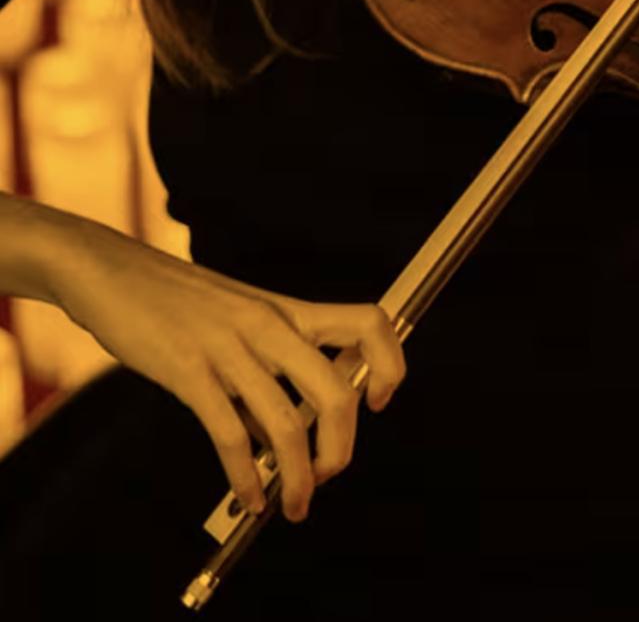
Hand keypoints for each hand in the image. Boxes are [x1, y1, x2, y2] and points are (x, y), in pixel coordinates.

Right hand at [53, 220, 406, 522]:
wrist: (110, 270)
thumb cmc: (177, 299)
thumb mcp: (240, 318)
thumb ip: (270, 365)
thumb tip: (288, 434)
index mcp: (289, 310)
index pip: (368, 323)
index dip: (390, 363)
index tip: (379, 401)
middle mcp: (270, 326)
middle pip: (336, 391)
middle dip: (342, 447)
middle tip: (329, 476)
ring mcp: (230, 348)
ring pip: (287, 424)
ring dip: (298, 477)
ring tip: (294, 507)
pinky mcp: (187, 371)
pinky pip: (230, 434)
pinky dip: (245, 476)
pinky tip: (249, 496)